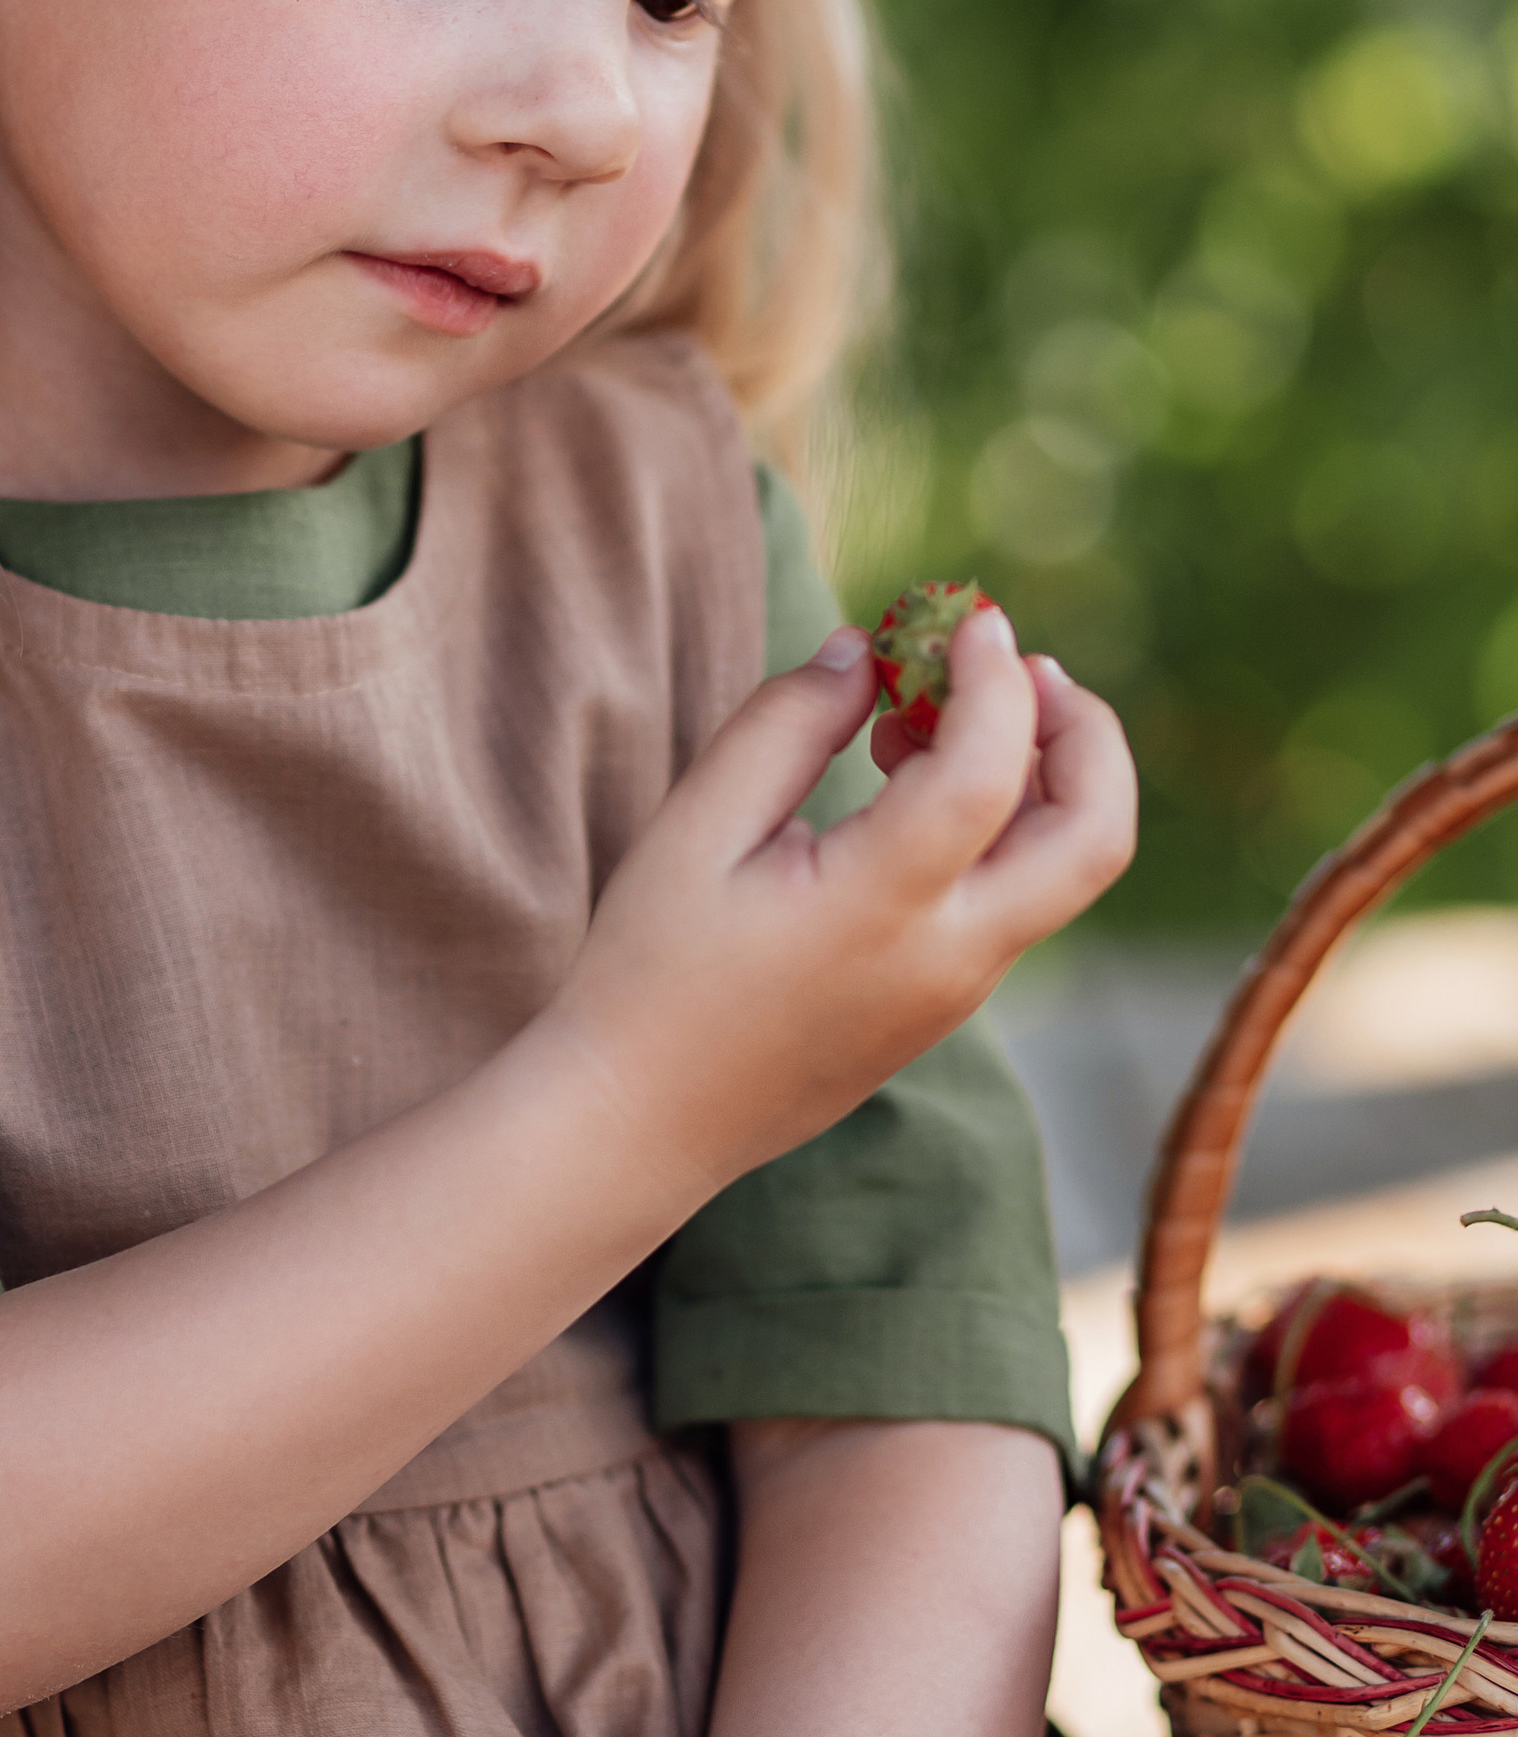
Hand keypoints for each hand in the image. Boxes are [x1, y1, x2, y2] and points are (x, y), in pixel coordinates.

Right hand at [549, 605, 1131, 1198]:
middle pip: (1096, 835)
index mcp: (884, 907)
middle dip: (1084, 732)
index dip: (993, 678)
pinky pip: (1015, 898)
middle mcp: (950, 956)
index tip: (965, 615)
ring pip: (1066, 868)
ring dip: (1040, 773)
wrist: (640, 1121)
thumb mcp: (696, 828)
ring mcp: (957, 990)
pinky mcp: (944, 1005)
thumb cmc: (650, 971)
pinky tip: (905, 784)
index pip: (992, 771)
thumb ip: (785, 725)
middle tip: (1019, 665)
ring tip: (927, 715)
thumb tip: (863, 650)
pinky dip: (1001, 822)